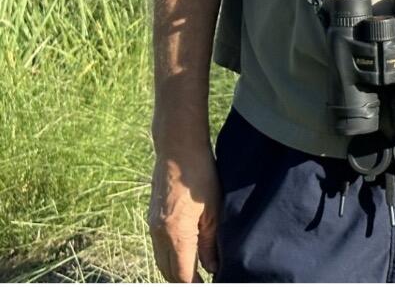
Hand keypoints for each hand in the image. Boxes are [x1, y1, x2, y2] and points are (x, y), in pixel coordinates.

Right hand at [148, 147, 220, 281]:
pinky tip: (186, 253)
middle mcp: (159, 235)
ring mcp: (152, 227)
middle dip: (183, 280)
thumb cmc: (201, 176)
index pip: (181, 275)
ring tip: (196, 271)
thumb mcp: (214, 211)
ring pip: (161, 261)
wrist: (178, 150)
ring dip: (176, 270)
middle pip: (168, 272)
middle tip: (203, 280)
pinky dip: (170, 256)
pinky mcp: (152, 219)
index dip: (193, 284)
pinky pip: (158, 247)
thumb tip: (211, 267)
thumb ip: (211, 243)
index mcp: (176, 235)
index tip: (208, 284)